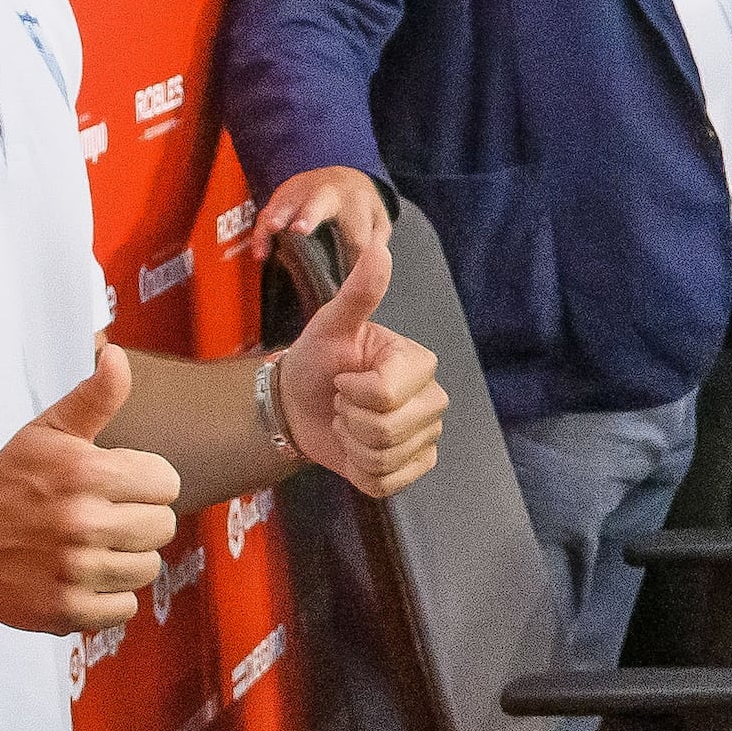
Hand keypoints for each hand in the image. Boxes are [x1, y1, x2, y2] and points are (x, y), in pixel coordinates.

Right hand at [0, 349, 181, 631]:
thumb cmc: (8, 481)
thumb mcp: (47, 432)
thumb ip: (93, 398)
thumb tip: (117, 355)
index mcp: (84, 473)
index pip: (167, 482)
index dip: (146, 482)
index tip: (118, 485)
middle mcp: (82, 523)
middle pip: (162, 527)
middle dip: (138, 520)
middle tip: (103, 517)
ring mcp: (74, 570)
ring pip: (147, 568)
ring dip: (125, 559)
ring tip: (90, 547)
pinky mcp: (66, 610)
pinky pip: (125, 607)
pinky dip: (108, 597)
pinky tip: (80, 577)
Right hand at [255, 163, 390, 268]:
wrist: (344, 178)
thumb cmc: (361, 207)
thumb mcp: (378, 223)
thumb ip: (375, 242)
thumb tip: (368, 269)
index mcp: (357, 202)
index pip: (356, 231)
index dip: (352, 254)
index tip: (348, 279)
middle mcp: (330, 191)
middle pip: (320, 201)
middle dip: (310, 214)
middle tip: (299, 230)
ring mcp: (303, 190)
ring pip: (287, 204)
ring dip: (276, 221)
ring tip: (267, 240)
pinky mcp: (284, 194)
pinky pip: (269, 211)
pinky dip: (261, 232)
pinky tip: (259, 252)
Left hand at [275, 223, 446, 497]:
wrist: (298, 407)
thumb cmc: (315, 361)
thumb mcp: (330, 325)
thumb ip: (359, 292)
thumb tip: (379, 248)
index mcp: (418, 363)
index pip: (387, 394)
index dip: (352, 392)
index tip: (341, 378)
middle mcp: (433, 399)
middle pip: (389, 430)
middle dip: (350, 420)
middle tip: (342, 403)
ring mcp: (427, 435)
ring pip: (387, 458)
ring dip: (352, 445)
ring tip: (347, 424)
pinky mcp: (416, 466)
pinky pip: (389, 482)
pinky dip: (361, 471)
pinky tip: (356, 450)